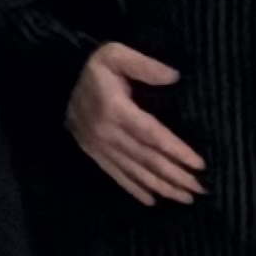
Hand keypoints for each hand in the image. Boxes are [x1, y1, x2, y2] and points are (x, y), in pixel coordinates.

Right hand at [68, 42, 205, 208]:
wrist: (54, 78)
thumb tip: (174, 76)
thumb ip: (144, 65)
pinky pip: (115, 174)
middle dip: (175, 176)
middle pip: (147, 159)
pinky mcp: (91, 152)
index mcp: (115, 110)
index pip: (152, 134)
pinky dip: (134, 188)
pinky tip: (152, 200)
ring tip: (185, 198)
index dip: (176, 151)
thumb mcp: (116, 54)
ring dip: (161, 187)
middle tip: (201, 189)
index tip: (200, 165)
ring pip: (134, 171)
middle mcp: (106, 132)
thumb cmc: (93, 66)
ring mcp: (97, 146)